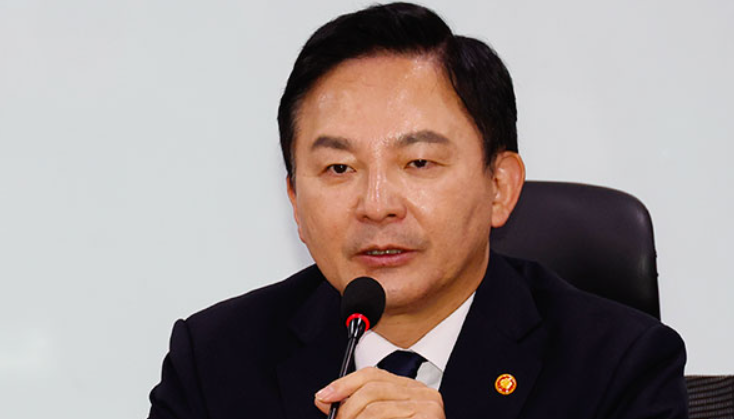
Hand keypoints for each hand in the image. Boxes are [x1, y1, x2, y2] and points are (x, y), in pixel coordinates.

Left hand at [314, 367, 444, 418]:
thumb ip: (356, 409)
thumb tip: (325, 400)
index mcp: (410, 390)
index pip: (373, 374)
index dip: (344, 383)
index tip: (323, 396)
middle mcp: (422, 393)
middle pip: (372, 388)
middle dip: (346, 408)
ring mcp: (428, 405)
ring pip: (375, 407)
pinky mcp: (429, 417)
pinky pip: (385, 418)